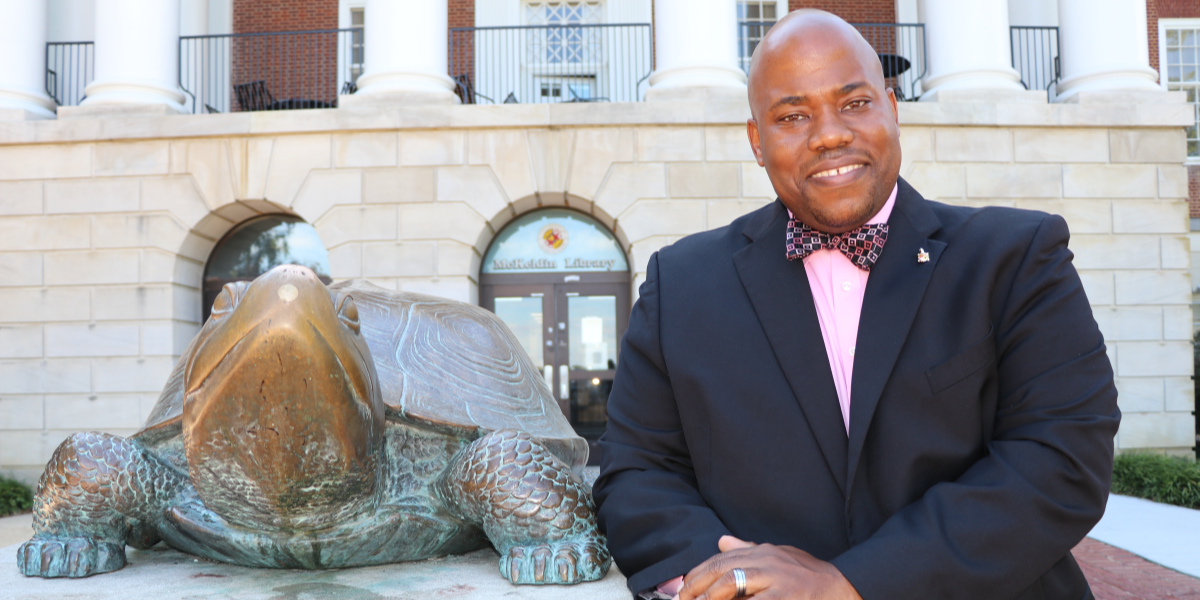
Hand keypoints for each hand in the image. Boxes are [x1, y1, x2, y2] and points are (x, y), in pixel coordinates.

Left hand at [675, 536, 861, 599]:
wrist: (843, 588)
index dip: (696, 575)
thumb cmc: (808, 576)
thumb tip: (721, 541)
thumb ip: (749, 550)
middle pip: (719, 569)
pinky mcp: (784, 597)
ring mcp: (775, 578)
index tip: (682, 590)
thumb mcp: (779, 556)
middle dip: (695, 586)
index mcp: (762, 551)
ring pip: (730, 584)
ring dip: (710, 598)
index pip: (719, 559)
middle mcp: (766, 560)